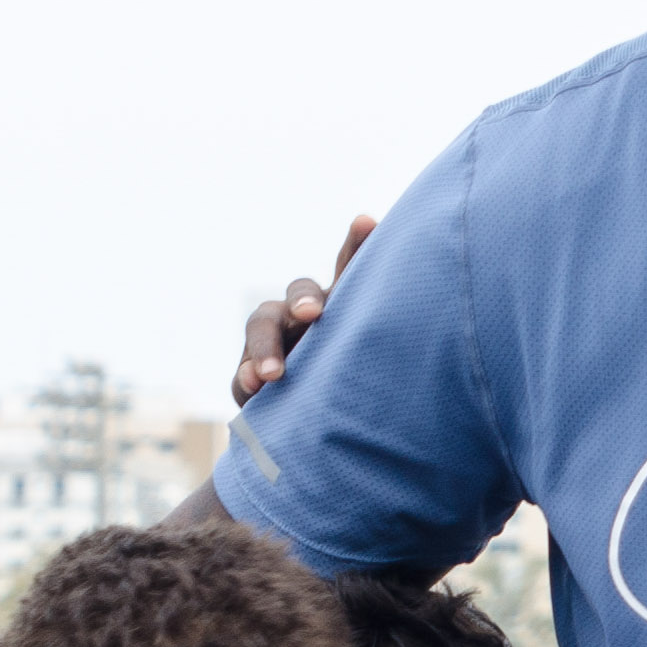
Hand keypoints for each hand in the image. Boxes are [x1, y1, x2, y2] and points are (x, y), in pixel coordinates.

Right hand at [233, 215, 372, 405]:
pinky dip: (247, 376)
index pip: (348, 267)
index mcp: (341, 304)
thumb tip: (402, 275)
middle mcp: (303, 314)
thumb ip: (389, 330)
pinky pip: (243, 373)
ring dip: (266, 346)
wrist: (328, 424)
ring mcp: (273, 341)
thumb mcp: (378, 356)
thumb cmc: (361, 383)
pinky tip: (254, 384)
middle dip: (304, 299)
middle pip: (298, 292)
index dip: (356, 244)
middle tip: (312, 312)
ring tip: (274, 373)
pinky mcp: (250, 376)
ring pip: (261, 325)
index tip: (367, 222)